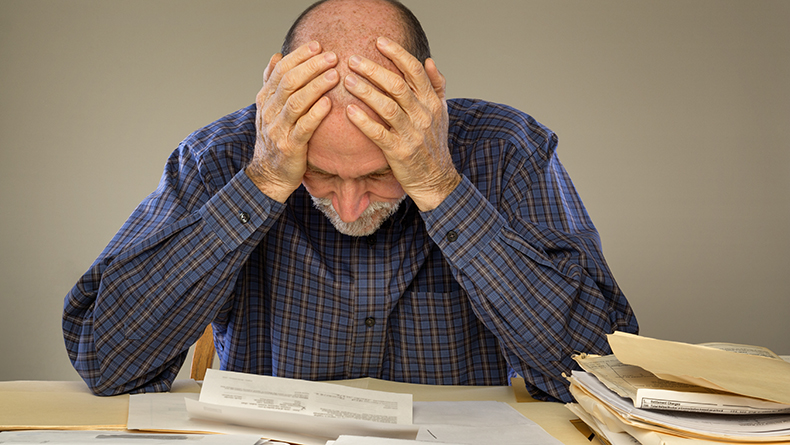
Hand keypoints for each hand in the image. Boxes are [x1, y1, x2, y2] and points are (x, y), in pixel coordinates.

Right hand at [246, 41, 339, 202]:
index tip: (318, 45)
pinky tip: (329, 103)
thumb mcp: (269, 109)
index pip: (281, 70)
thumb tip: (276, 55)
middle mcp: (269, 111)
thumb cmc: (276, 137)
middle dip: (311, 66)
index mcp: (265, 99)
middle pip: (289, 82)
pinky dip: (316, 114)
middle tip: (332, 56)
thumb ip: (273, 83)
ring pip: (296, 102)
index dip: (299, 56)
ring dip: (316, 86)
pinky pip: (303, 127)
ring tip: (335, 74)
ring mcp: (278, 129)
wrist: (269, 174)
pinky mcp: (290, 147)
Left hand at [343, 37, 460, 210]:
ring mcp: (411, 133)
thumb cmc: (434, 143)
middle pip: (397, 85)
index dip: (397, 53)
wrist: (436, 178)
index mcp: (432, 102)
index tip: (378, 41)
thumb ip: (436, 85)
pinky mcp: (399, 152)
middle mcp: (423, 115)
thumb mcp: (441, 112)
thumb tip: (429, 60)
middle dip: (374, 70)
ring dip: (366, 91)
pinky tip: (348, 110)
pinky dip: (363, 121)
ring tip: (347, 80)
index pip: (415, 70)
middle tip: (353, 59)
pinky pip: (378, 133)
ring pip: (387, 106)